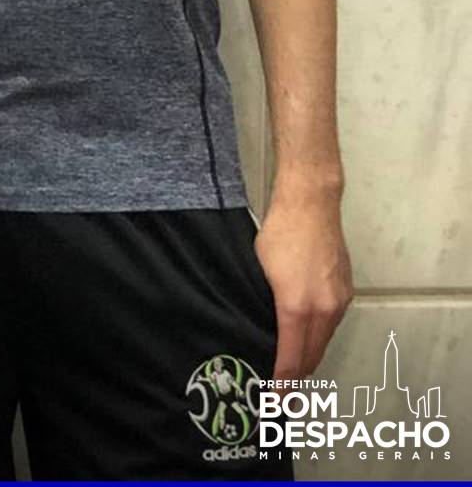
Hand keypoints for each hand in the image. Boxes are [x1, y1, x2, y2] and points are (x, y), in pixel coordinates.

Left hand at [257, 190, 352, 379]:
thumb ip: (263, 304)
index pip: (292, 356)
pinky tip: (307, 339)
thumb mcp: (258, 271)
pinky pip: (332, 323)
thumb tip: (261, 327)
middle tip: (283, 395)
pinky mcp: (347, 290)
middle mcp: (326, 310)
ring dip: (310, 357)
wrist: (311, 205)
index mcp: (299, 308)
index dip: (284, 382)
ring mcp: (339, 300)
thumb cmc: (278, 234)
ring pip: (324, 340)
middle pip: (313, 354)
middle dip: (299, 377)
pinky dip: (319, 337)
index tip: (276, 400)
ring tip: (293, 372)